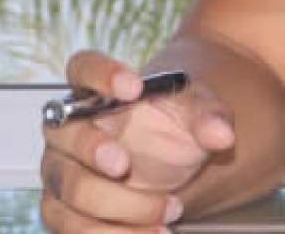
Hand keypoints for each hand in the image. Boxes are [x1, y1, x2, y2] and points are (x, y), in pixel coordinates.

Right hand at [40, 50, 236, 230]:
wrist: (173, 158)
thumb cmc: (174, 125)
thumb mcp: (198, 111)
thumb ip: (209, 116)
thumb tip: (221, 134)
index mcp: (97, 90)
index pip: (82, 67)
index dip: (100, 74)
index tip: (133, 86)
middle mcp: (68, 130)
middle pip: (63, 134)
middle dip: (90, 149)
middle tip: (125, 164)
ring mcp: (63, 172)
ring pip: (69, 191)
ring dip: (115, 206)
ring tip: (170, 210)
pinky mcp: (68, 212)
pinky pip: (75, 229)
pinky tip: (156, 233)